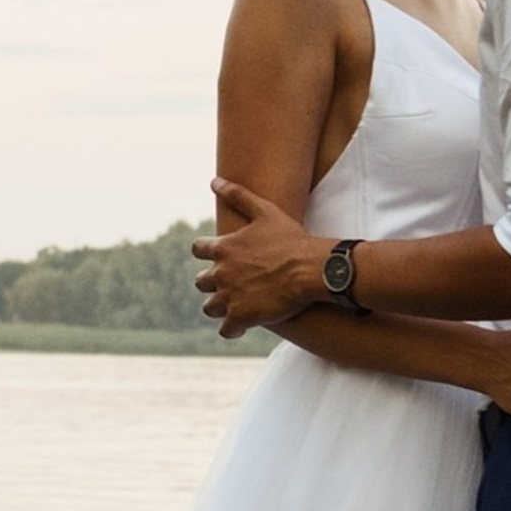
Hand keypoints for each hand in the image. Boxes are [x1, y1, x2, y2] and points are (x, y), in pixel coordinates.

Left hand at [192, 179, 323, 338]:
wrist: (312, 269)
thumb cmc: (291, 239)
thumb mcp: (265, 210)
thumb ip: (238, 195)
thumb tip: (214, 181)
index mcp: (223, 248)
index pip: (198, 250)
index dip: (207, 254)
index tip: (218, 258)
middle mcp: (220, 272)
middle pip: (201, 282)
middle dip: (213, 283)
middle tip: (230, 285)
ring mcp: (230, 296)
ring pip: (210, 307)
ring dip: (219, 307)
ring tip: (234, 307)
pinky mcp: (242, 316)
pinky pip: (226, 329)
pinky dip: (231, 329)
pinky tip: (241, 327)